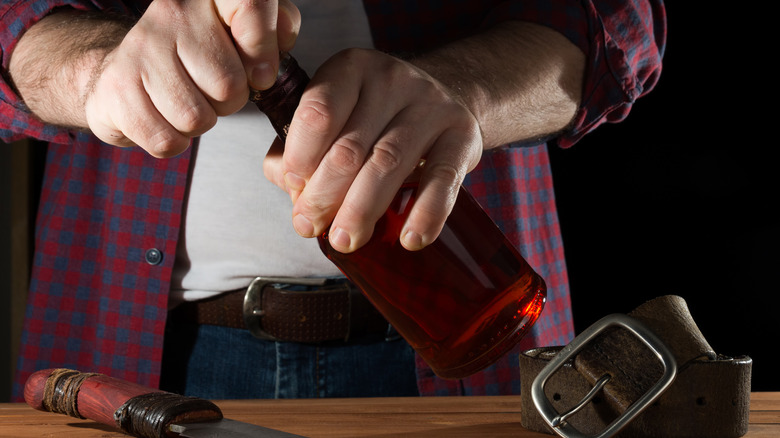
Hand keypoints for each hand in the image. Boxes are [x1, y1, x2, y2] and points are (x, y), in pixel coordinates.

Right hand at [84, 0, 299, 156]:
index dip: (264, 48)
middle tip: (212, 91)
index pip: (250, 5)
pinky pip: (166, 140)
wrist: (122, 70)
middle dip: (230, 103)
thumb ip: (275, 30)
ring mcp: (140, 49)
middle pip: (229, 85)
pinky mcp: (117, 88)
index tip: (260, 74)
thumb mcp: (240, 34)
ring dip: (201, 123)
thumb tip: (277, 50)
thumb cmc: (195, 56)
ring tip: (188, 102)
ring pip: (197, 118)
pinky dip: (173, 141)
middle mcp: (172, 13)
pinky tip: (164, 118)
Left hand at [263, 49, 482, 252]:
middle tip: (311, 227)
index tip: (293, 189)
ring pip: (388, 163)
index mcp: (350, 69)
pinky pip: (443, 179)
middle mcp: (391, 80)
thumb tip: (282, 180)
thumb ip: (302, 146)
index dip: (299, 159)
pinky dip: (426, 213)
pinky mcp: (463, 134)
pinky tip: (410, 238)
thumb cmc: (377, 116)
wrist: (446, 95)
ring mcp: (431, 105)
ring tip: (346, 239)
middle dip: (324, 195)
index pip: (317, 113)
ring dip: (362, 210)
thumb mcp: (338, 115)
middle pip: (349, 146)